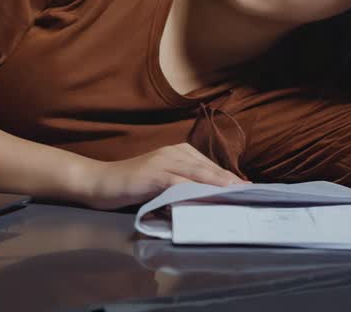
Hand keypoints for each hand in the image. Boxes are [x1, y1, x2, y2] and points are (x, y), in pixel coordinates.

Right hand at [78, 143, 245, 210]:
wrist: (100, 181)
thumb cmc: (132, 184)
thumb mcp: (162, 183)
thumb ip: (182, 186)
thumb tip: (206, 199)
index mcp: (179, 152)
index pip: (210, 166)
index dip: (229, 178)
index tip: (248, 189)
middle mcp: (174, 152)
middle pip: (208, 168)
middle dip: (230, 181)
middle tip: (251, 193)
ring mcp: (163, 161)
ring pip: (197, 173)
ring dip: (218, 185)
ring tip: (236, 195)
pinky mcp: (153, 173)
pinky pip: (179, 182)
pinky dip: (194, 190)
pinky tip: (206, 198)